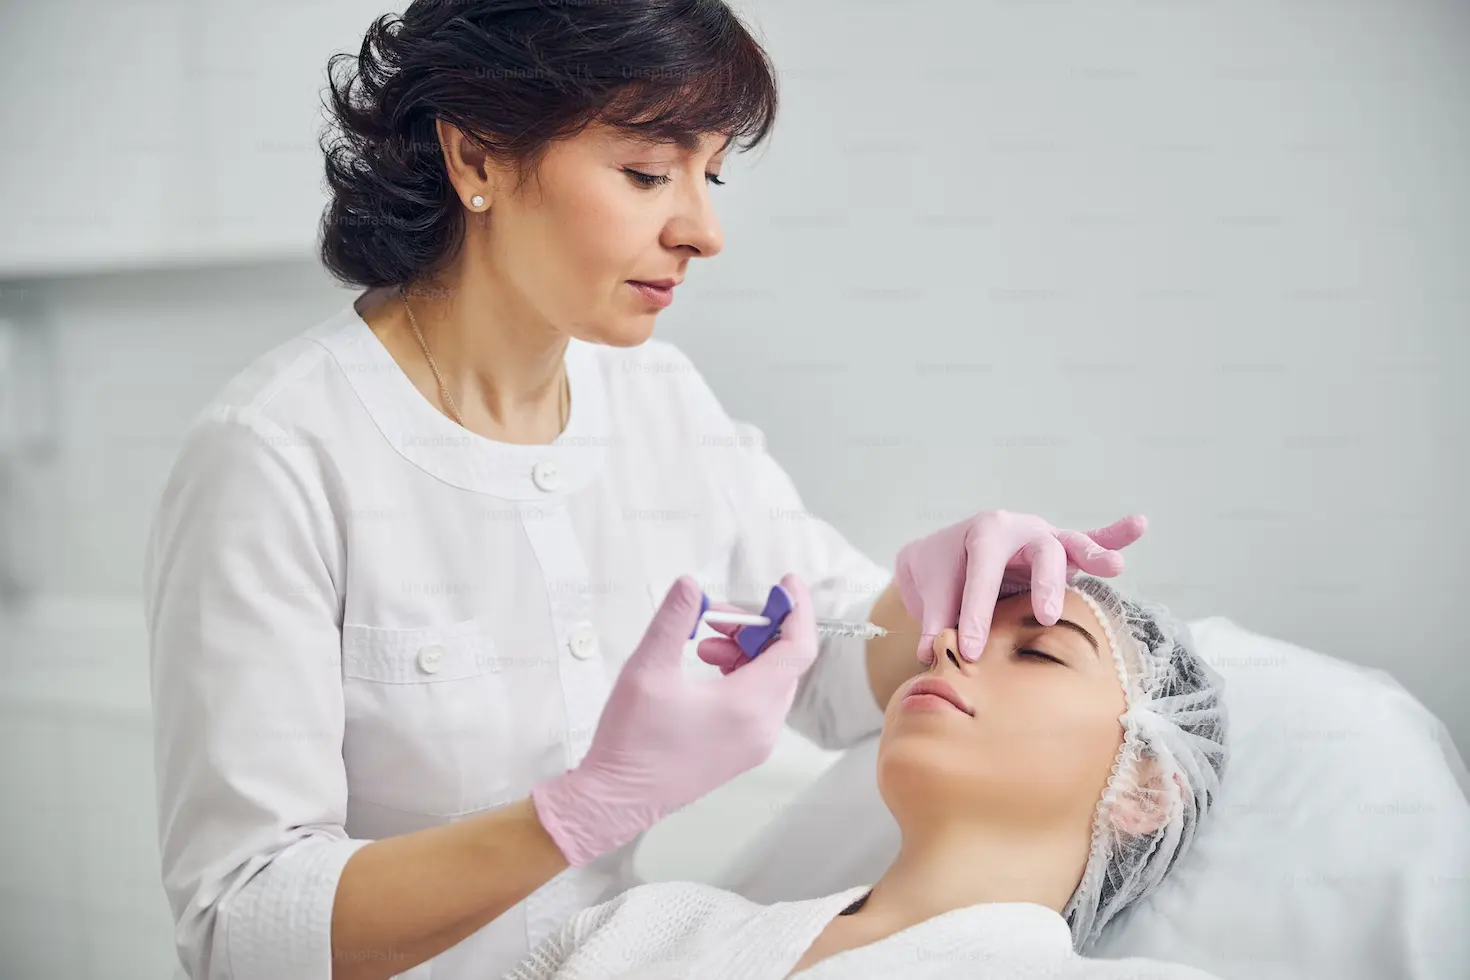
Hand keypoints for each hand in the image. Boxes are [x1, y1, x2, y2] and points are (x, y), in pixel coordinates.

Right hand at [529, 573, 818, 866]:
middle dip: (755, 630)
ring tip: (700, 645)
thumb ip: (673, 620)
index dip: (797, 609)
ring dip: (744, 653)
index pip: (798, 648)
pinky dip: (741, 677)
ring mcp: (755, 745)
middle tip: (713, 617)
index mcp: (749, 706)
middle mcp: (763, 727)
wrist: (615, 800)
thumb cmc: (631, 738)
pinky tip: (705, 670)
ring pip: (770, 682)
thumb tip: (690, 583)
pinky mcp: (742, 753)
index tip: (785, 580)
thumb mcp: (647, 669)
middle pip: (784, 662)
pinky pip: (759, 703)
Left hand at [894, 510, 1146, 663]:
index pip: (982, 577)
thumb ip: (934, 621)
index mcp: (982, 534)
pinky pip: (1090, 539)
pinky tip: (1139, 525)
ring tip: (1115, 566)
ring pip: (1070, 544)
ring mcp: (1042, 538)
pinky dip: (1115, 535)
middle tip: (1046, 617)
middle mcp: (1017, 530)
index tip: (971, 651)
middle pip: (1038, 551)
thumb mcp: (929, 589)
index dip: (975, 616)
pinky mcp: (1059, 552)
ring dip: (1093, 555)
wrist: (942, 552)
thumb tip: (931, 655)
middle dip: (1044, 584)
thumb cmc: (938, 569)